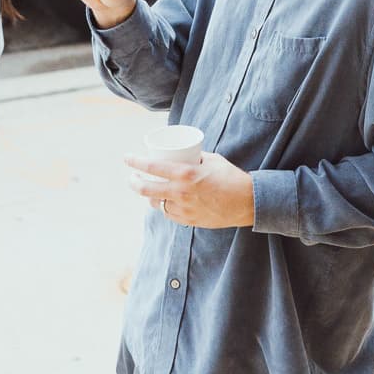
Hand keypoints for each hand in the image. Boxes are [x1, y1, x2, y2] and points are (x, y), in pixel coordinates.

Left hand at [125, 152, 254, 228]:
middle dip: (134, 183)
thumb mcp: (212, 160)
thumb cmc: (231, 177)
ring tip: (149, 189)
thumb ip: (194, 158)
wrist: (247, 202)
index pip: (152, 167)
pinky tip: (165, 202)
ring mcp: (184, 209)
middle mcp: (181, 192)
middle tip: (132, 178)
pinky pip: (170, 214)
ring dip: (150, 196)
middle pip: (147, 189)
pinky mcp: (189, 220)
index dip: (135, 162)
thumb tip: (183, 153)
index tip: (127, 158)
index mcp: (186, 174)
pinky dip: (165, 207)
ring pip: (157, 204)